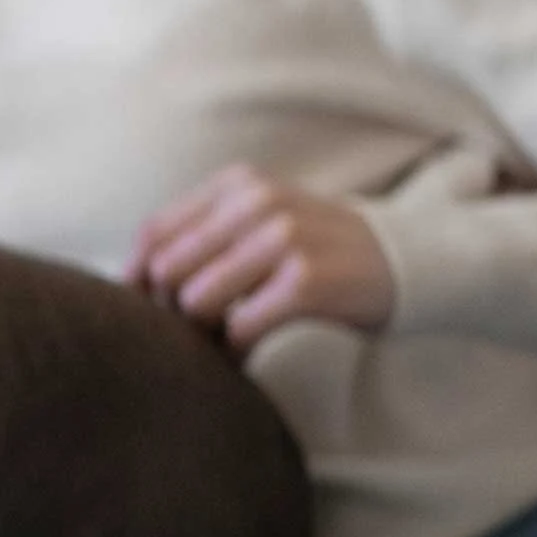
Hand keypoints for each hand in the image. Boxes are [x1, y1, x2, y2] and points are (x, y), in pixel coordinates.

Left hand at [127, 164, 395, 351]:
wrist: (406, 261)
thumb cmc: (317, 249)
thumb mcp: (261, 219)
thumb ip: (202, 235)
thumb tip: (130, 281)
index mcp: (238, 185)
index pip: (154, 234)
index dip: (138, 280)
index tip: (148, 311)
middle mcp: (257, 203)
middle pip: (168, 271)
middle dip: (171, 311)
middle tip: (193, 332)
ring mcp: (283, 238)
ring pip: (197, 301)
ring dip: (203, 334)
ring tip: (223, 340)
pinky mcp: (306, 281)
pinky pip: (239, 328)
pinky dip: (237, 350)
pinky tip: (249, 351)